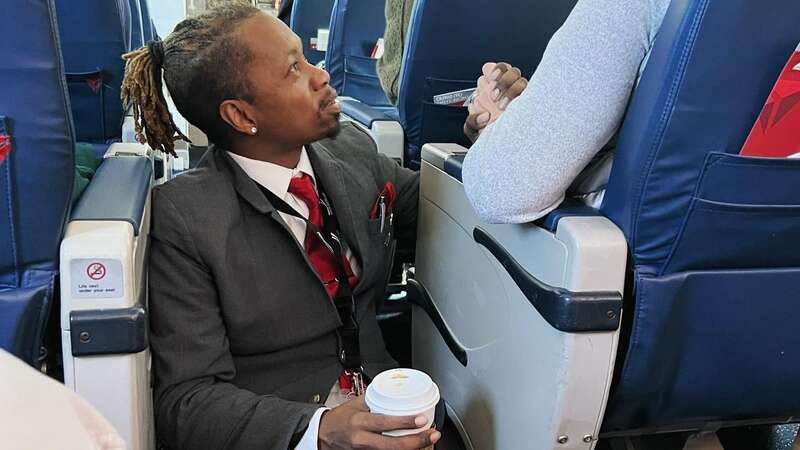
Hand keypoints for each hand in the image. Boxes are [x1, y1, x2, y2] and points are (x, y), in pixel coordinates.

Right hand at [318, 396, 440, 449]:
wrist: (323, 435)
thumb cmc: (340, 418)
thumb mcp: (356, 404)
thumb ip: (376, 398)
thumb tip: (395, 389)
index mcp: (359, 421)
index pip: (384, 423)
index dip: (404, 422)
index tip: (421, 419)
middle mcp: (362, 439)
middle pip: (392, 445)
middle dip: (416, 442)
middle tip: (432, 434)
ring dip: (412, 449)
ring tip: (428, 441)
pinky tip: (413, 447)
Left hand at [464, 62, 527, 142]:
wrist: (504, 151)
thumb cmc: (490, 139)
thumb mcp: (474, 131)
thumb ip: (472, 121)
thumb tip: (484, 116)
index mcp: (492, 92)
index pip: (494, 70)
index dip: (492, 69)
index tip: (489, 77)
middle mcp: (507, 91)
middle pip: (509, 70)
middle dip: (501, 79)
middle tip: (493, 96)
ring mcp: (520, 96)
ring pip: (520, 78)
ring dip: (509, 88)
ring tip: (501, 104)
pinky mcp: (531, 103)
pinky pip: (529, 90)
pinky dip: (518, 95)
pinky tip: (512, 105)